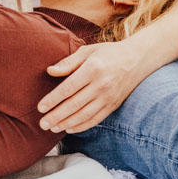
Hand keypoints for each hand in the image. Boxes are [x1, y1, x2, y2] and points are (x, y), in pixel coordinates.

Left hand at [37, 39, 151, 132]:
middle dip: (56, 116)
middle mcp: (101, 85)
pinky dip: (81, 126)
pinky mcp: (113, 105)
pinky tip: (69, 128)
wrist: (137, 60)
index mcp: (93, 69)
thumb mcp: (88, 51)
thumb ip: (69, 62)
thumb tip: (50, 71)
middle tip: (42, 124)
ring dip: (66, 123)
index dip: (53, 99)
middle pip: (74, 104)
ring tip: (52, 128)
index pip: (68, 88)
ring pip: (84, 115)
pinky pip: (95, 119)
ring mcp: (108, 97)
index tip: (40, 107)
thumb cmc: (108, 53)